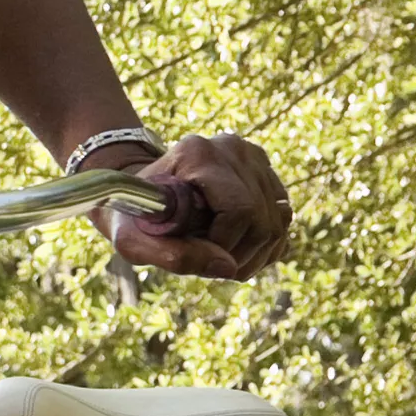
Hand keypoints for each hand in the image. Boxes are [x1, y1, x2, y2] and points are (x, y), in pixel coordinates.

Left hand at [92, 129, 291, 278]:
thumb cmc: (132, 216)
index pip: (238, 210)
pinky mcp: (265, 171)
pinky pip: (283, 218)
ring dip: (255, 255)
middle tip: (211, 265)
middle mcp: (232, 149)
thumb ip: (173, 256)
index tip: (199, 257)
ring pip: (278, 221)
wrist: (140, 192)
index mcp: (197, 154)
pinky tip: (239, 251)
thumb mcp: (133, 242)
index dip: (225, 245)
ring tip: (222, 260)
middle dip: (240, 256)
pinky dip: (267, 246)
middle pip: (262, 219)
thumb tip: (227, 267)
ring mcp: (253, 157)